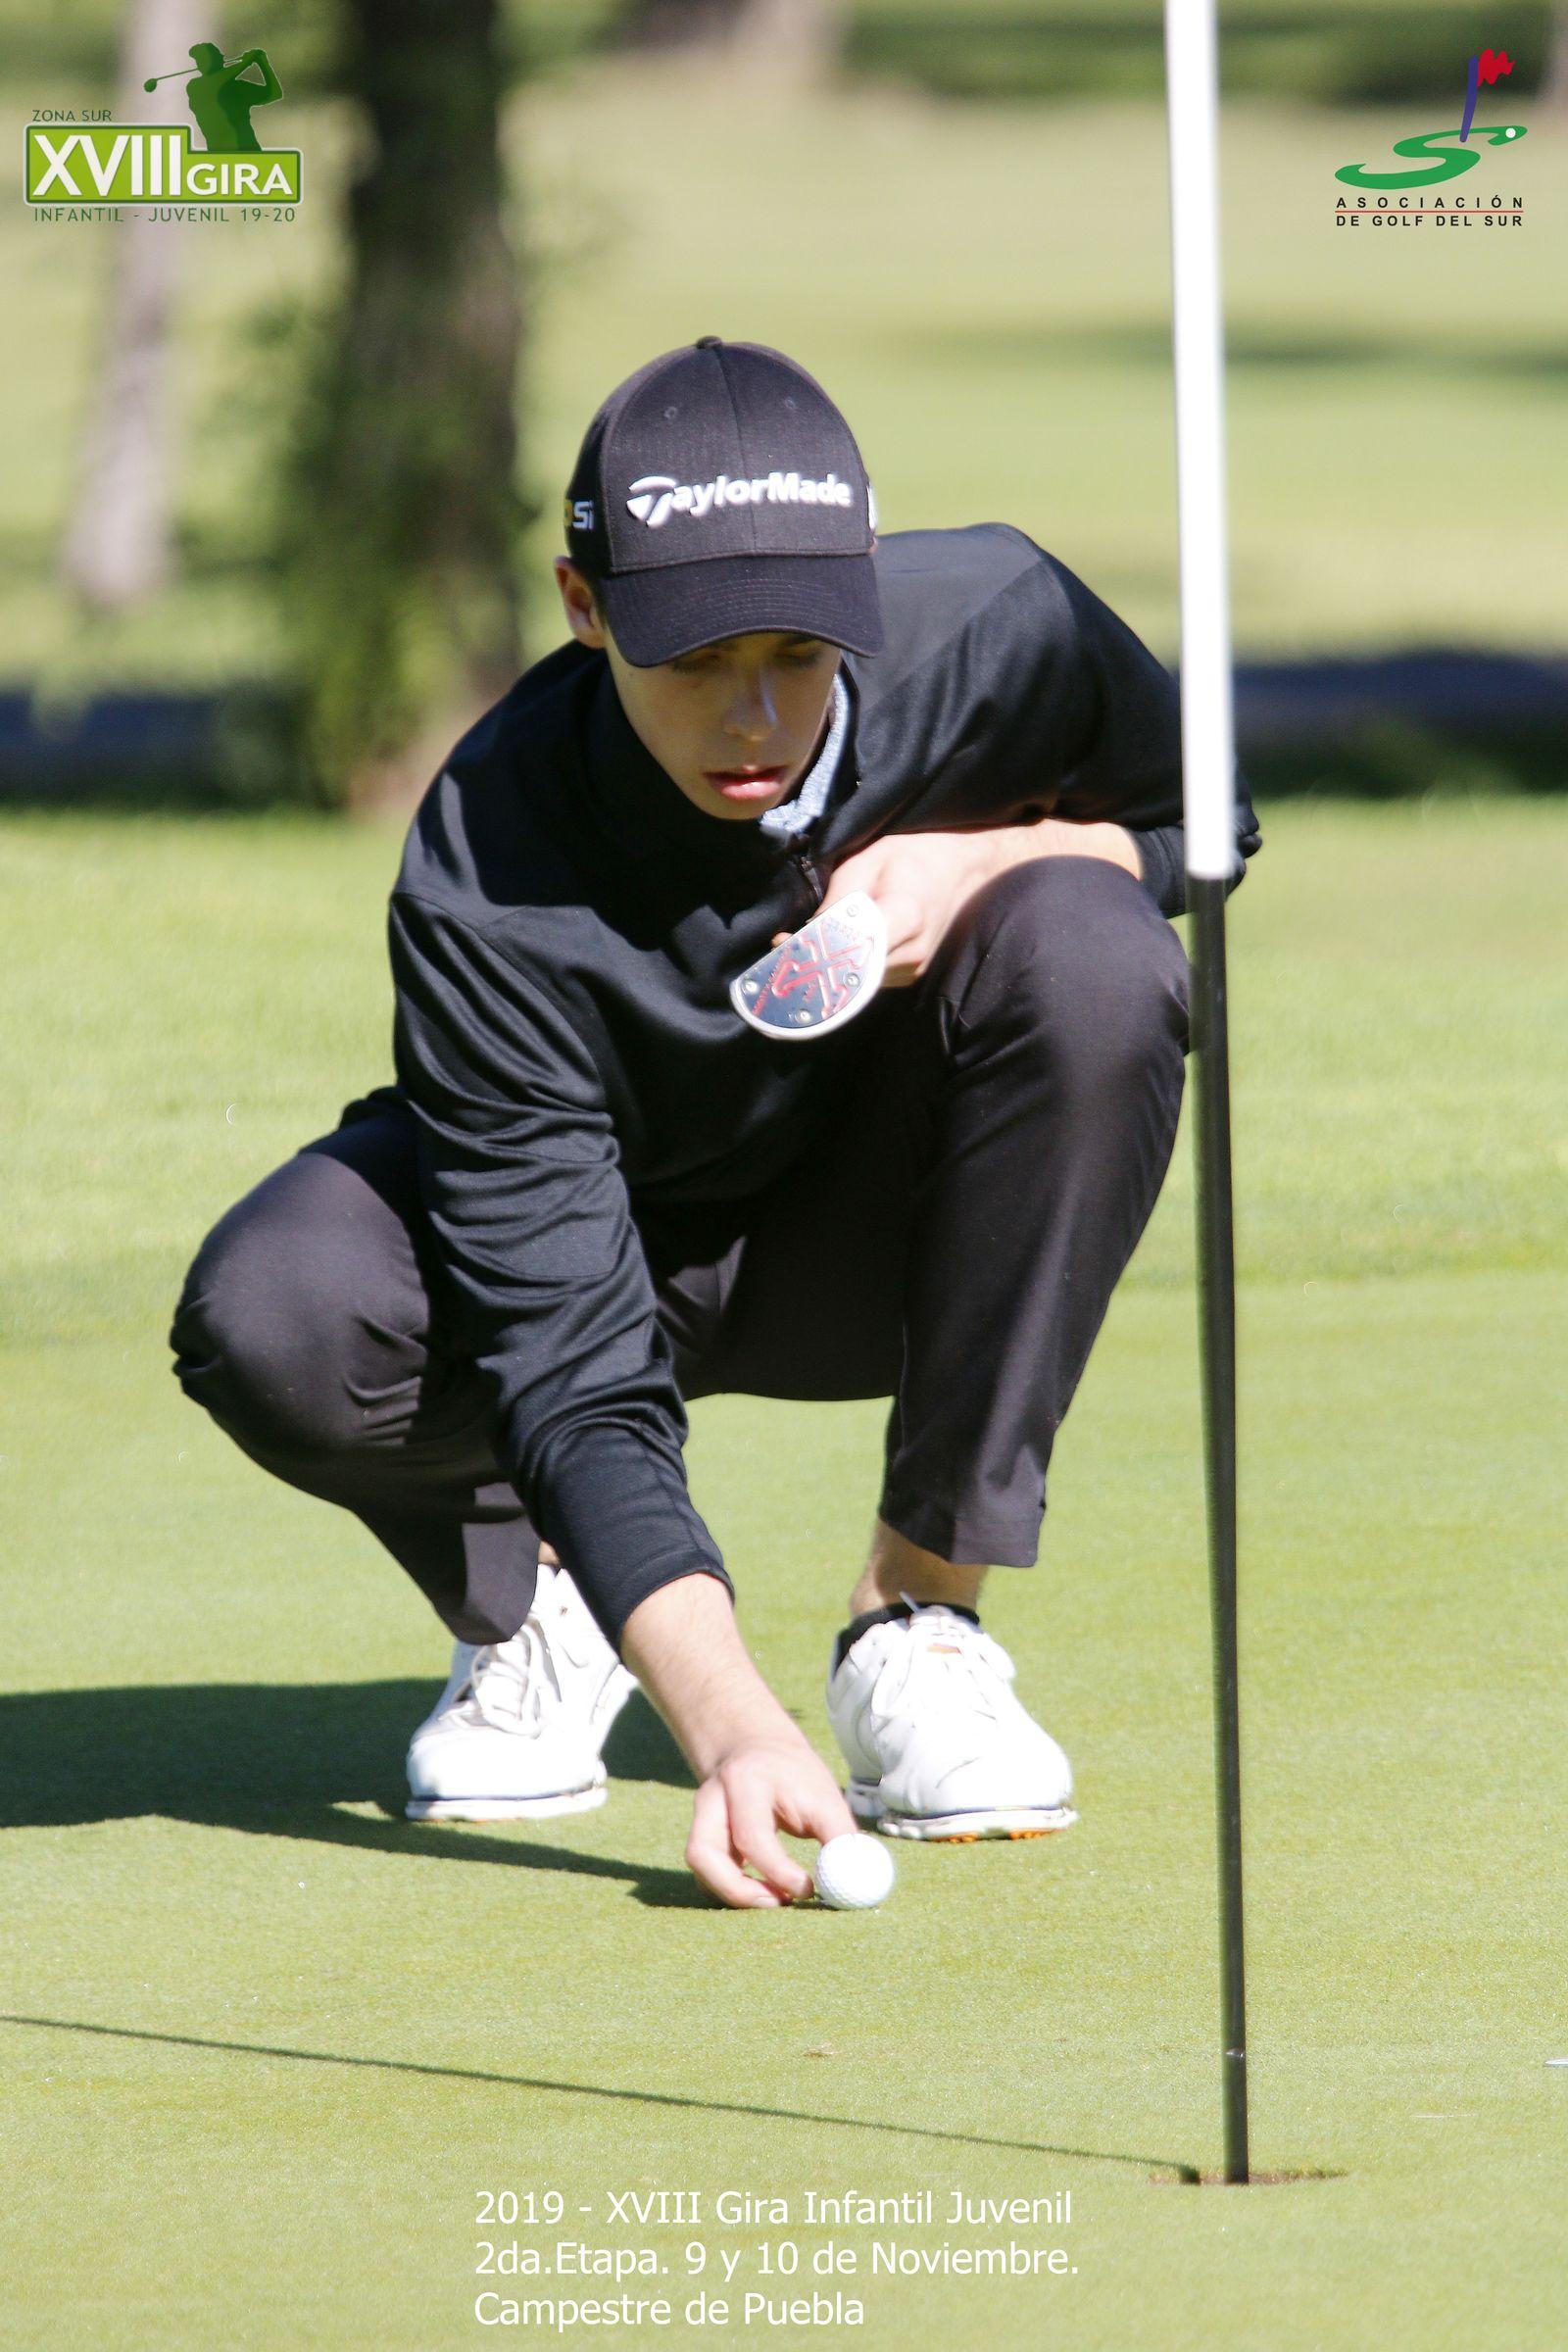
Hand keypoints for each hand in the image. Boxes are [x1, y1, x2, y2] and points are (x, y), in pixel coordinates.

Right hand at [686, 1729, 856, 1908]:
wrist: (757, 1749)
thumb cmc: (795, 1775)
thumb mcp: (823, 1795)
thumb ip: (839, 1837)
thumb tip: (855, 1882)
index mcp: (744, 1781)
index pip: (751, 1835)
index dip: (778, 1871)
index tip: (809, 1889)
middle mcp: (711, 1799)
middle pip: (702, 1854)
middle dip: (740, 1890)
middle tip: (781, 1903)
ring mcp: (699, 1819)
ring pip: (699, 1869)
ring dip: (733, 1894)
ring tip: (775, 1899)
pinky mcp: (700, 1838)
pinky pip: (706, 1875)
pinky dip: (730, 1890)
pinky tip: (762, 1889)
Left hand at [773, 833, 993, 988]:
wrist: (961, 867)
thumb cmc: (913, 855)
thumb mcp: (867, 861)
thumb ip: (837, 902)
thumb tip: (803, 935)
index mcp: (904, 917)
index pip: (850, 950)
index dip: (813, 952)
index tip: (782, 947)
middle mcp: (912, 954)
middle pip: (850, 973)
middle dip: (813, 964)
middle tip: (779, 953)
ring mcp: (914, 970)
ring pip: (858, 982)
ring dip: (829, 969)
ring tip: (803, 948)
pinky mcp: (911, 976)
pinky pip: (869, 980)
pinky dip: (848, 969)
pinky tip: (833, 951)